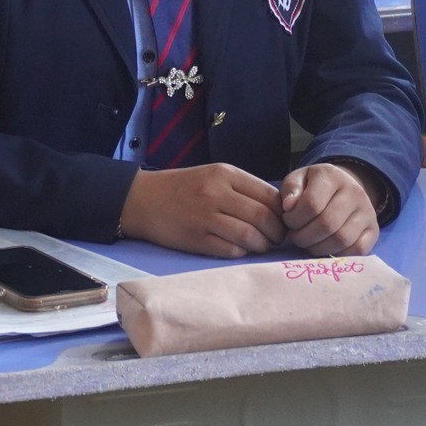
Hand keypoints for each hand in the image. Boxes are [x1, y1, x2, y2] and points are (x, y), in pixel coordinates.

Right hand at [120, 163, 286, 258]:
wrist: (142, 199)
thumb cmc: (183, 188)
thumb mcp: (213, 175)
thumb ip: (243, 188)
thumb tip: (277, 209)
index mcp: (225, 174)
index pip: (269, 195)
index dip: (282, 212)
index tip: (282, 221)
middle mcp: (217, 192)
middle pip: (263, 217)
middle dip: (276, 232)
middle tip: (276, 238)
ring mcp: (205, 216)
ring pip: (250, 235)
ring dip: (261, 245)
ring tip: (260, 245)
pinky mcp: (196, 238)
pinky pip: (231, 250)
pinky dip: (241, 252)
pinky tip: (240, 249)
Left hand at [280, 163, 380, 255]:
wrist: (342, 188)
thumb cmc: (314, 187)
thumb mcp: (298, 179)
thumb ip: (290, 189)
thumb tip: (289, 207)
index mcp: (332, 175)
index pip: (312, 204)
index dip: (294, 219)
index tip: (288, 220)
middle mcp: (354, 191)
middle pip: (327, 224)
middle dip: (304, 237)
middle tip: (295, 236)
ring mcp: (368, 211)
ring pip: (341, 240)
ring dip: (317, 248)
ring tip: (307, 242)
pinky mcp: (374, 230)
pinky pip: (357, 250)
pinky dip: (337, 254)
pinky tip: (325, 247)